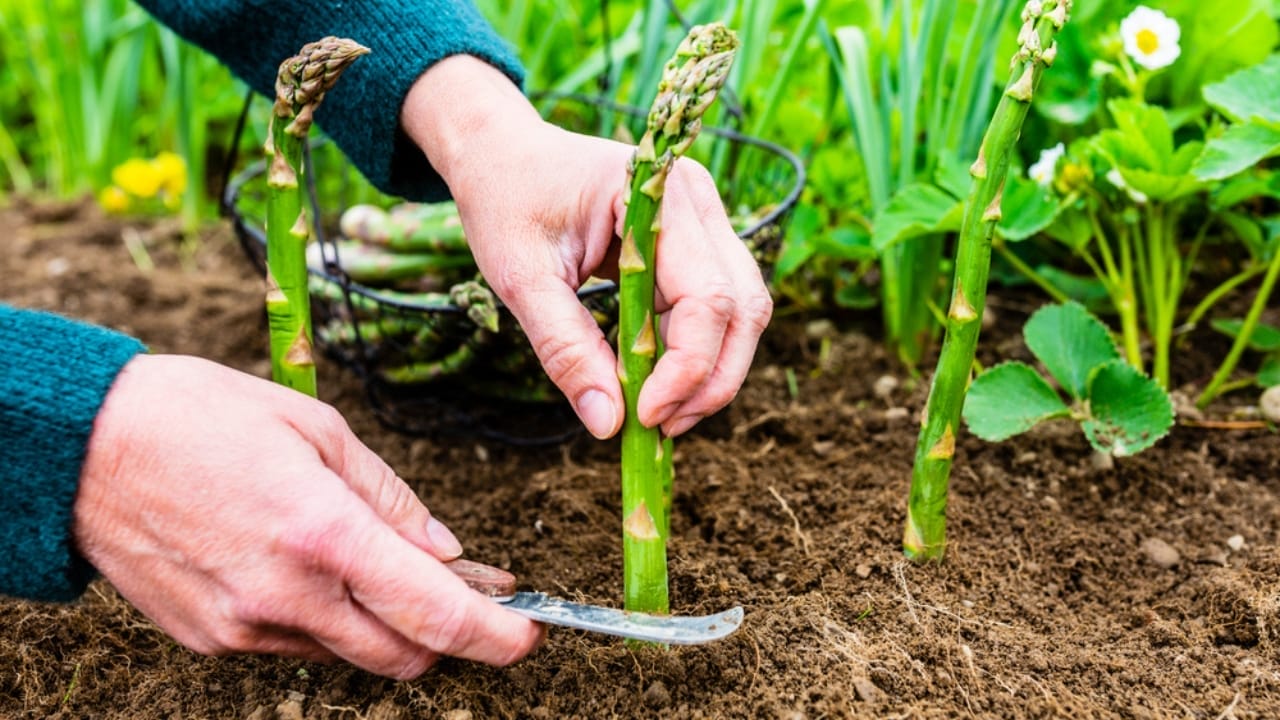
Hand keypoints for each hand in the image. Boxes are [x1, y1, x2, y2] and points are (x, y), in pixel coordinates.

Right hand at [73, 354, 541, 678]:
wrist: (84, 448)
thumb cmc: (203, 418)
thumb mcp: (318, 431)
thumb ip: (391, 499)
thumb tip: (447, 552)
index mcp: (324, 534)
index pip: (437, 613)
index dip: (496, 634)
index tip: (527, 631)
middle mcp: (288, 595)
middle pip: (405, 655)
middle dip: (449, 635)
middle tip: (465, 593)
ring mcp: (246, 627)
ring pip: (351, 656)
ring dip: (385, 626)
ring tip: (380, 569)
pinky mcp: (212, 640)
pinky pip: (296, 646)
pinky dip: (325, 621)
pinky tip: (311, 571)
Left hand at [402, 56, 771, 439]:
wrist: (503, 154)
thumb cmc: (506, 200)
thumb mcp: (520, 277)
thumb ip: (565, 349)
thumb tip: (609, 424)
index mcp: (659, 194)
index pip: (706, 296)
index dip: (687, 367)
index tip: (645, 417)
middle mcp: (698, 202)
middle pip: (742, 307)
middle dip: (710, 379)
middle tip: (660, 428)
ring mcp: (704, 222)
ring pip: (741, 313)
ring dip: (710, 372)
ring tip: (659, 414)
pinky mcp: (696, 246)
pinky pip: (716, 309)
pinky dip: (694, 354)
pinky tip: (656, 385)